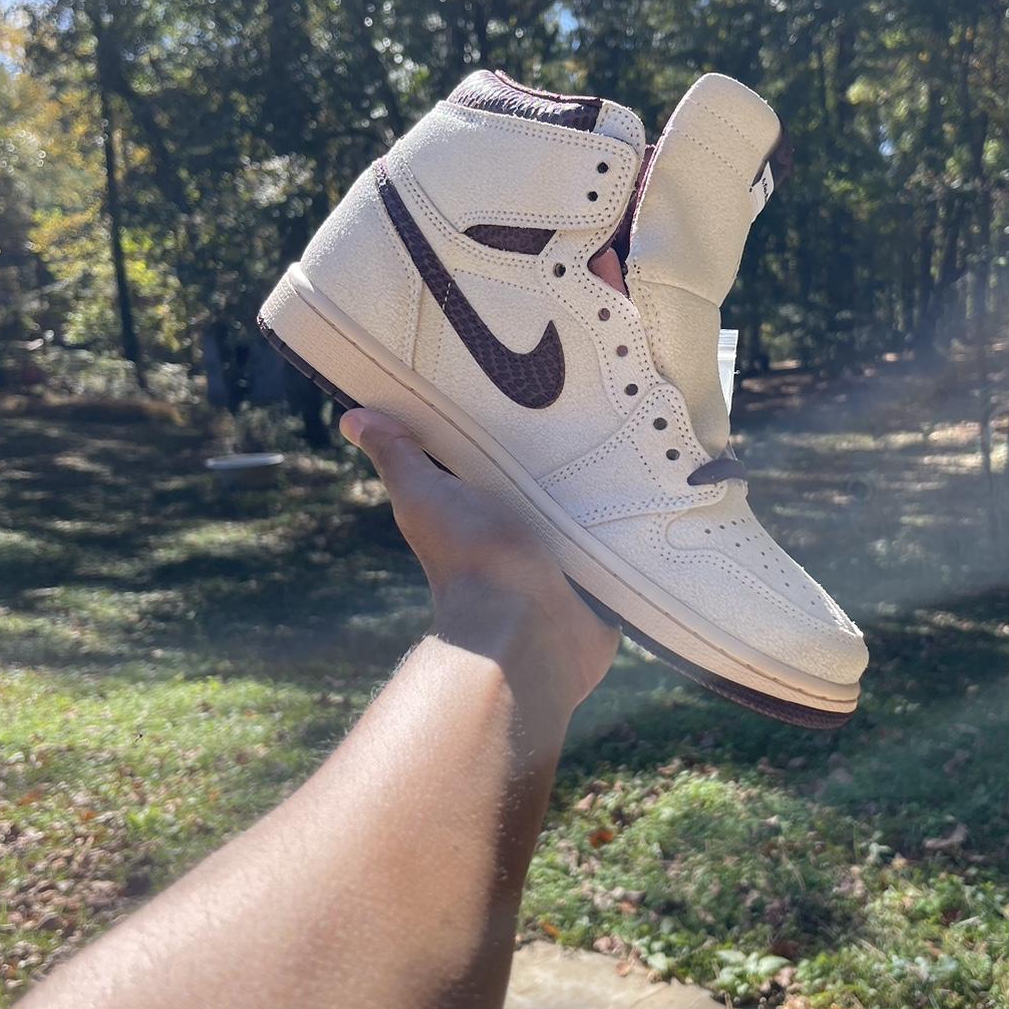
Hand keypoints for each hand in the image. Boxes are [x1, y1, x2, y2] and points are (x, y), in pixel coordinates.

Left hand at [340, 408, 618, 709]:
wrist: (525, 629)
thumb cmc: (472, 557)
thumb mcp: (426, 496)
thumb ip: (398, 459)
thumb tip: (352, 417)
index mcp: (482, 506)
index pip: (497, 455)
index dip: (508, 423)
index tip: (533, 379)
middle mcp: (523, 530)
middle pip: (550, 478)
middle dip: (570, 449)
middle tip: (600, 396)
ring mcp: (566, 555)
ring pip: (592, 507)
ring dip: (609, 483)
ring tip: (638, 431)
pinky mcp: (604, 575)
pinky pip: (626, 540)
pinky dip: (638, 523)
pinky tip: (656, 482)